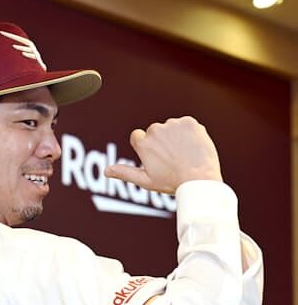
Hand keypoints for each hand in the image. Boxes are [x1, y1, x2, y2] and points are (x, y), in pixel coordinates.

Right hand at [104, 116, 222, 193]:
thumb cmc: (171, 182)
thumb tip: (106, 171)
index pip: (138, 137)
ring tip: (184, 155)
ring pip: (171, 127)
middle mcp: (155, 130)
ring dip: (176, 137)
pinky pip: (186, 125)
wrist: (199, 179)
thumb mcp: (145, 181)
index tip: (156, 157)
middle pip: (155, 131)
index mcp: (142, 143)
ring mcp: (173, 124)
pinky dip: (190, 133)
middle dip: (162, 142)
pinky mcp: (189, 122)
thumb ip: (124, 173)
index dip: (147, 148)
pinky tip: (192, 147)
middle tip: (172, 159)